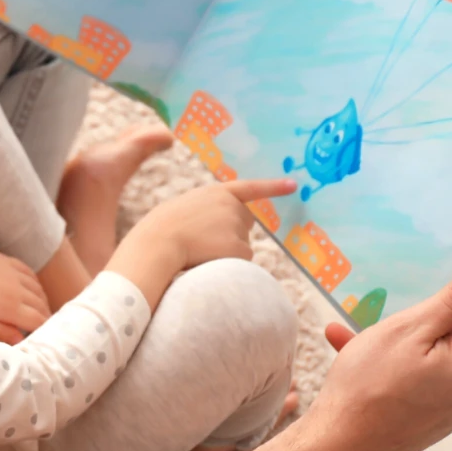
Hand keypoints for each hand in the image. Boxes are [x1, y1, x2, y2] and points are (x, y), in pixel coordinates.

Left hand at [0, 226, 50, 343]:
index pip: (38, 320)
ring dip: (42, 301)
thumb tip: (20, 339)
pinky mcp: (4, 260)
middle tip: (46, 329)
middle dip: (46, 318)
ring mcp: (12, 272)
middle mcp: (16, 288)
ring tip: (41, 312)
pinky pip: (28, 272)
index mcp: (9, 306)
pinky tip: (33, 288)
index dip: (45, 331)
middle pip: (41, 305)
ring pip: (37, 288)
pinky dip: (35, 283)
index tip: (45, 339)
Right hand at [109, 179, 297, 309]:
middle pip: (245, 222)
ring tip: (197, 252)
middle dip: (233, 232)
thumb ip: (203, 211)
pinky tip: (206, 262)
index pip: (250, 188)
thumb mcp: (181, 209)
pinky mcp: (239, 248)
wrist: (157, 244)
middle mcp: (231, 206)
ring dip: (225, 252)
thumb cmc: (160, 230)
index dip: (273, 187)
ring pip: (239, 245)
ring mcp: (236, 227)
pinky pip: (239, 262)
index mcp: (215, 192)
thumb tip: (217, 232)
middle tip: (205, 241)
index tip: (294, 184)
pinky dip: (226, 266)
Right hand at [305, 257, 451, 450]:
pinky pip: (428, 372)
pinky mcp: (441, 413)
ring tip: (362, 334)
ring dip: (409, 334)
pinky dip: (400, 359)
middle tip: (390, 312)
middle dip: (434, 310)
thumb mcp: (409, 330)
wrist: (339, 446)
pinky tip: (356, 351)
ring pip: (445, 347)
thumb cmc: (368, 386)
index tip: (436, 279)